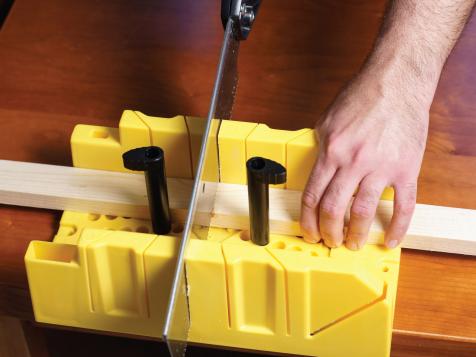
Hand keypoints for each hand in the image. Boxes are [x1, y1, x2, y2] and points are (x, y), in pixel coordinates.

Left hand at [300, 69, 429, 249]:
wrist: (397, 81)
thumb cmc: (362, 97)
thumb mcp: (327, 120)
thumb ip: (320, 147)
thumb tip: (315, 168)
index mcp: (331, 151)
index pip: (313, 196)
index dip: (309, 220)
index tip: (310, 232)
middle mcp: (354, 162)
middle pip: (334, 209)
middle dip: (328, 232)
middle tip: (329, 242)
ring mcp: (381, 167)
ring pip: (364, 212)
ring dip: (356, 234)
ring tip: (353, 244)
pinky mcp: (407, 169)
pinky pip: (403, 205)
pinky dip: (397, 227)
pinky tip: (391, 239)